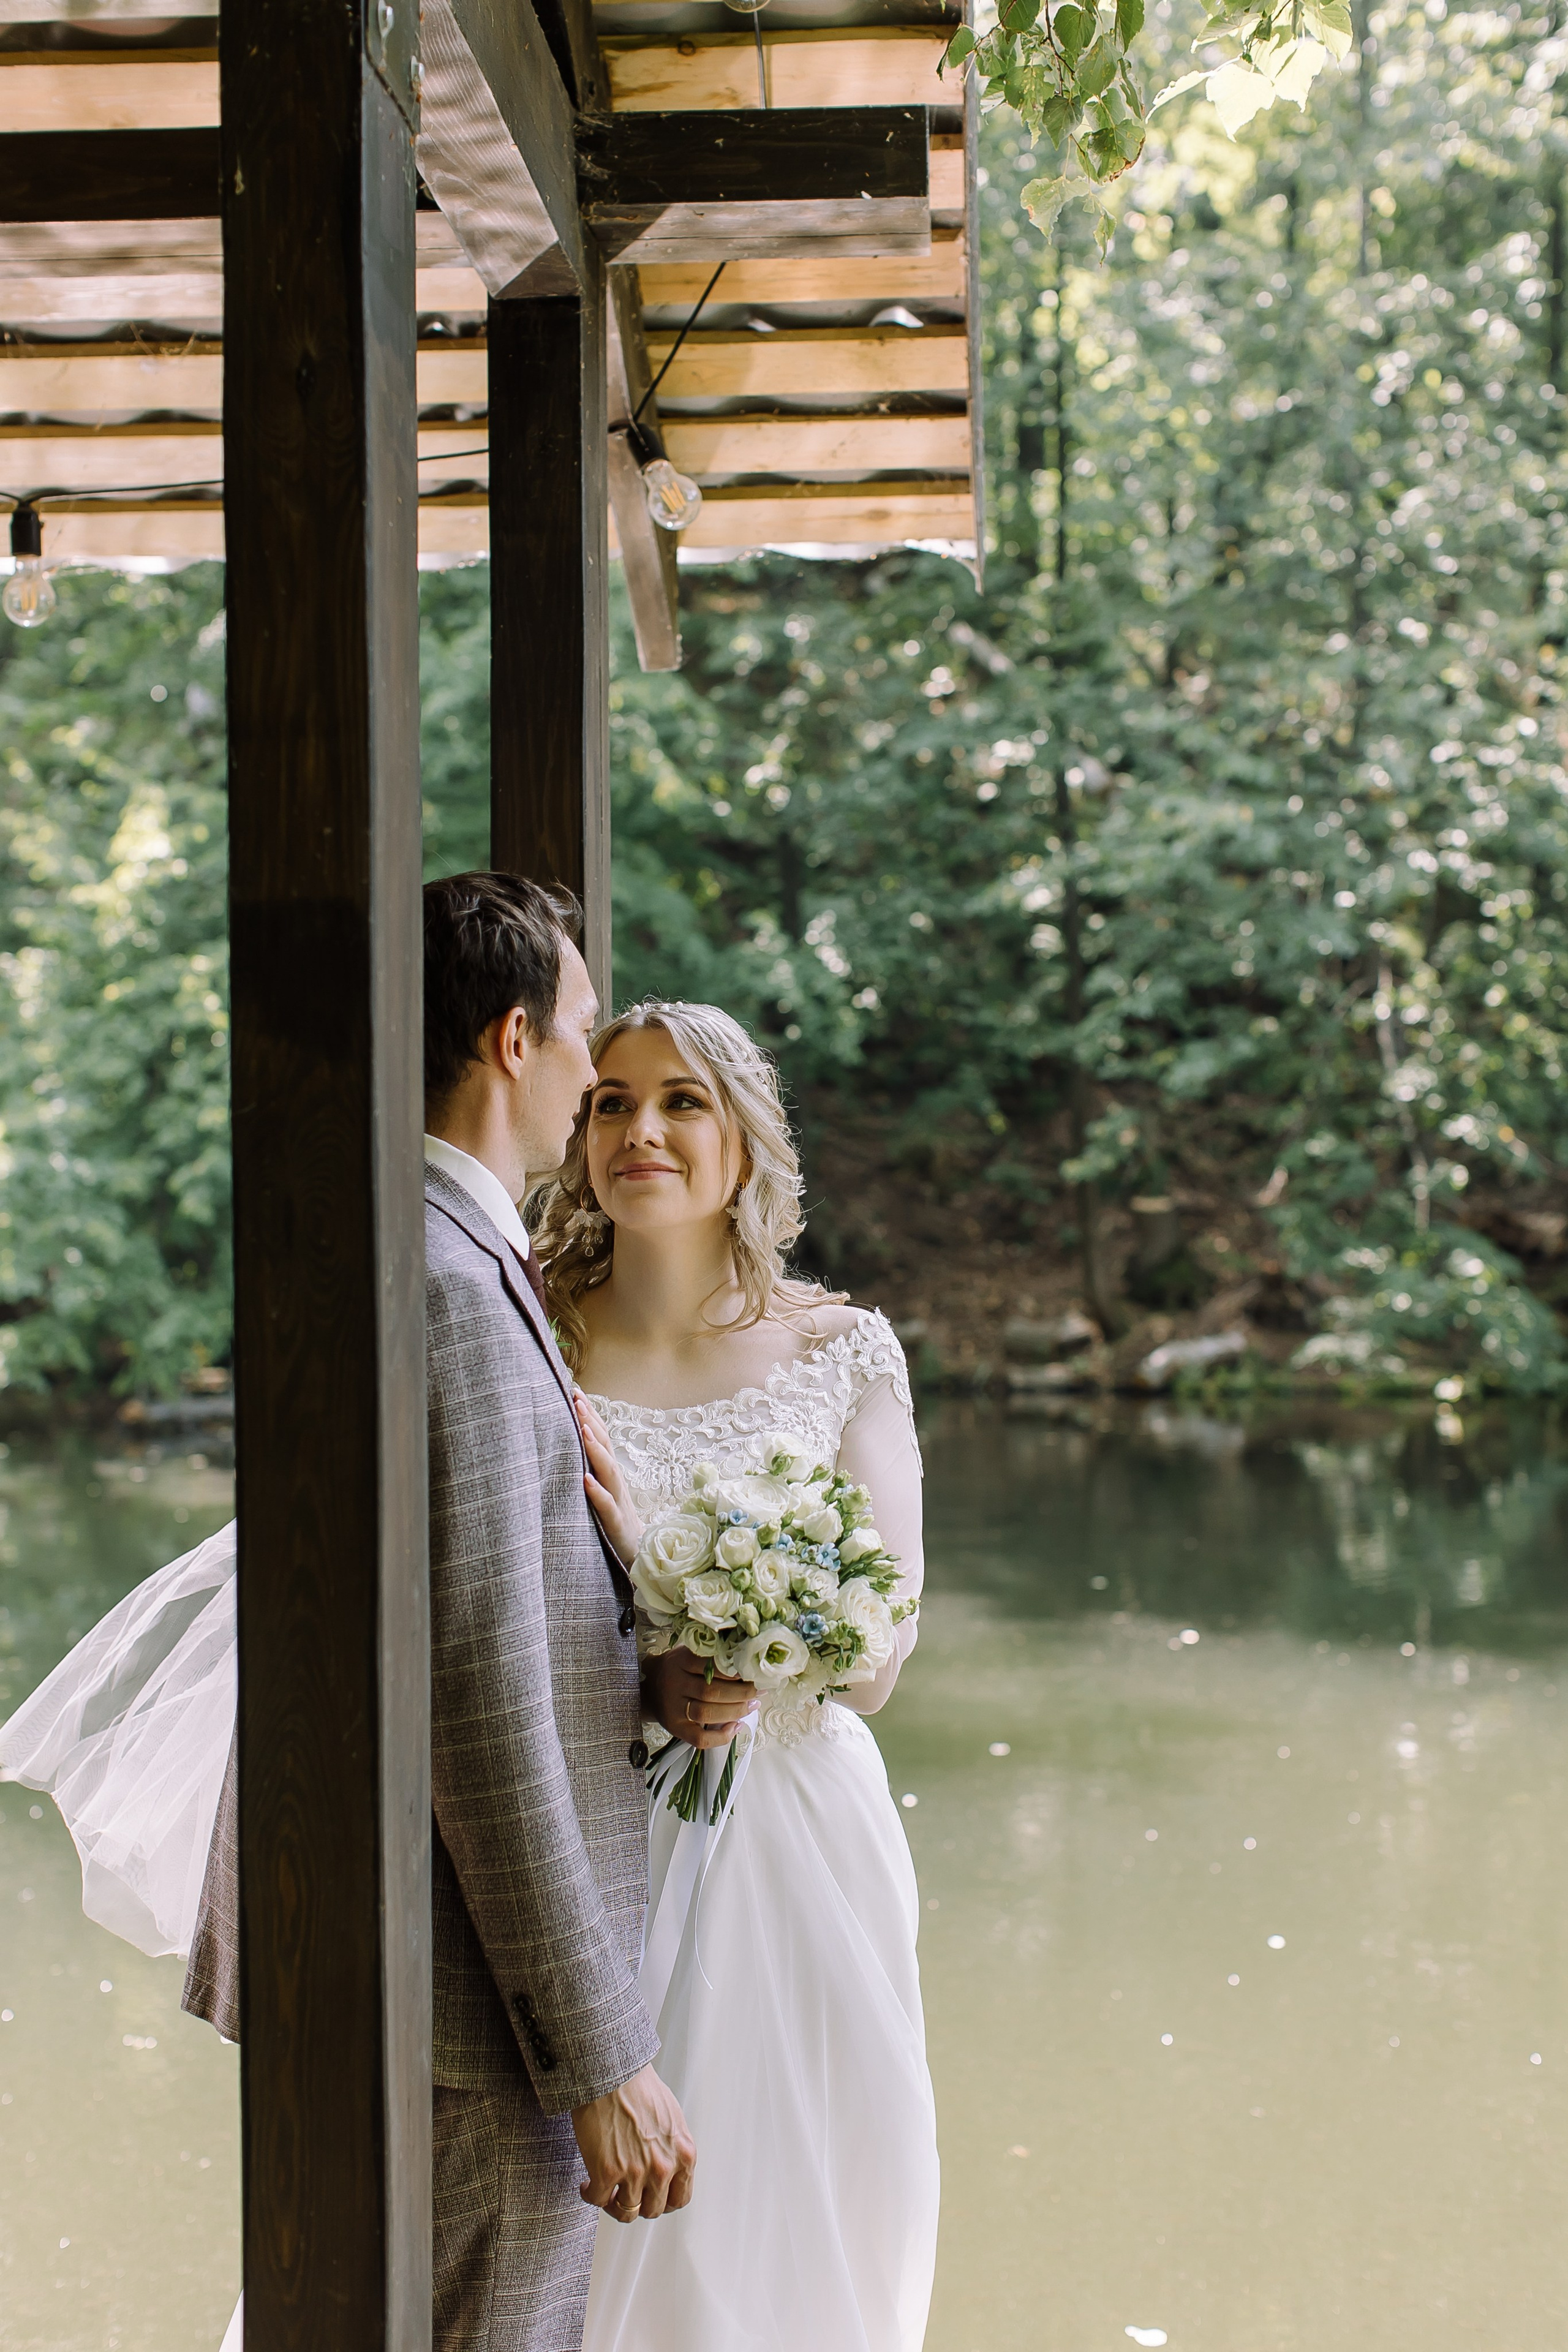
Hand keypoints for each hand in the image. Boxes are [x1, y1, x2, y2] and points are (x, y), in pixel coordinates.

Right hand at [572, 2063, 695, 2221]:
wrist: (611, 2072)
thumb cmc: (639, 2088)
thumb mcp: (672, 2120)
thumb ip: (673, 2149)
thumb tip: (669, 2169)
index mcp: (684, 2154)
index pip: (679, 2199)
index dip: (662, 2201)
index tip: (650, 2196)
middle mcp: (663, 2168)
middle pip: (653, 2209)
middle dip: (638, 2203)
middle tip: (625, 2193)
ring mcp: (634, 2173)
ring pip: (626, 2212)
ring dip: (613, 2204)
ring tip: (605, 2191)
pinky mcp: (606, 2173)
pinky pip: (598, 2201)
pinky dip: (590, 2195)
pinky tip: (587, 2184)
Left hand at [575, 1392, 642, 1567]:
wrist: (637, 1554)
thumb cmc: (614, 1520)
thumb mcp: (602, 1490)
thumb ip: (591, 1468)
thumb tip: (572, 1443)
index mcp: (609, 1473)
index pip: (601, 1438)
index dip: (589, 1415)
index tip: (574, 1392)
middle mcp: (615, 1482)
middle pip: (605, 1447)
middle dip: (591, 1422)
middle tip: (576, 1399)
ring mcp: (617, 1501)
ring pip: (608, 1472)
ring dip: (595, 1450)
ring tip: (582, 1431)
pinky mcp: (615, 1524)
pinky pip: (606, 1506)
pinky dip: (596, 1492)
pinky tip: (585, 1480)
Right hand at [643, 1646, 757, 1751]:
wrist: (647, 1688)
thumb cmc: (676, 1669)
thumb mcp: (687, 1652)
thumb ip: (709, 1655)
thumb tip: (745, 1661)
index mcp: (679, 1661)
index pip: (710, 1665)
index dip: (734, 1670)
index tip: (753, 1672)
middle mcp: (674, 1684)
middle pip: (712, 1691)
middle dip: (741, 1692)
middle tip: (759, 1690)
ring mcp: (673, 1709)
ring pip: (707, 1713)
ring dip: (735, 1711)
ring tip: (753, 1705)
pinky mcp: (675, 1728)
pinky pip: (699, 1738)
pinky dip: (721, 1736)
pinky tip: (736, 1727)